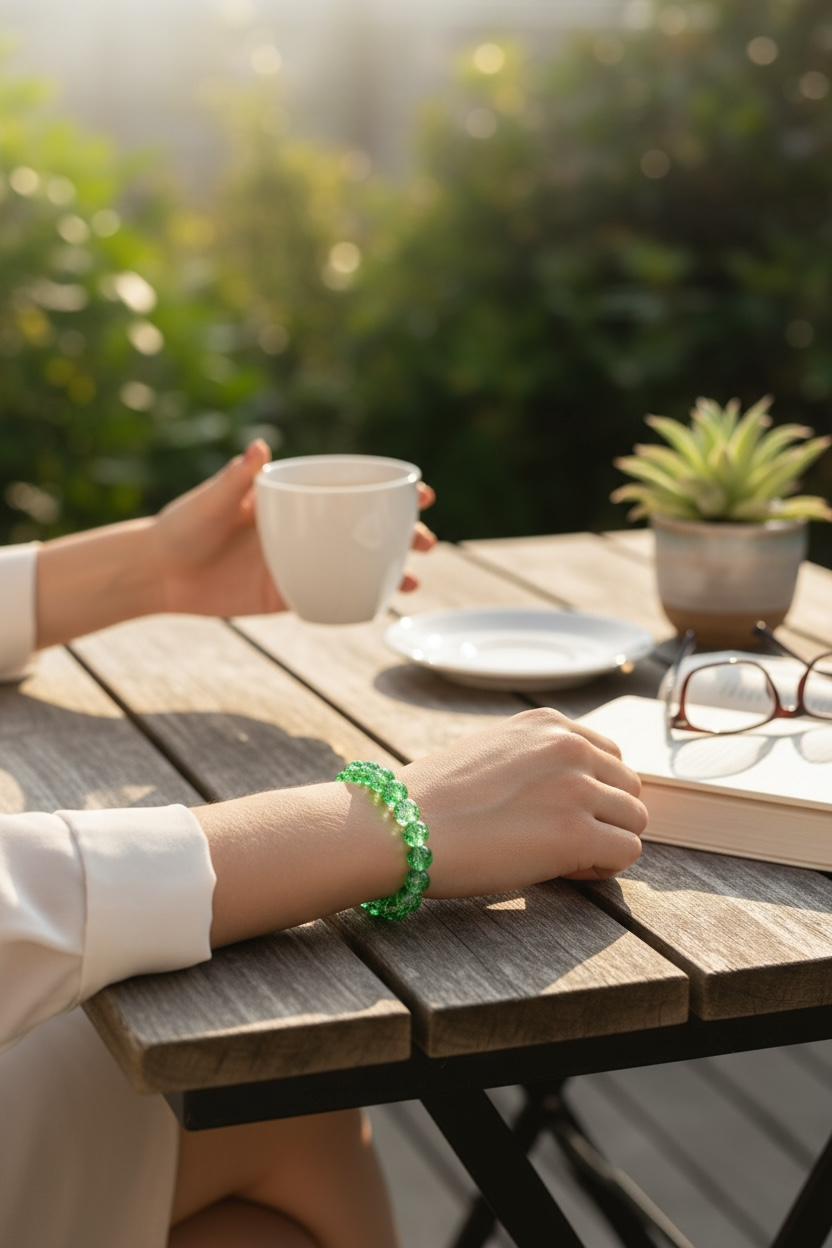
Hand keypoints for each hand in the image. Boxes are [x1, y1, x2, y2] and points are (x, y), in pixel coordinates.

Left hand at [154, 440, 435, 616]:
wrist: (157, 574)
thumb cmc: (181, 527)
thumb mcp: (210, 500)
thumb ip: (235, 478)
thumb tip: (259, 446)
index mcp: (293, 499)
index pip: (350, 489)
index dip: (388, 490)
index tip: (419, 490)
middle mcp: (303, 529)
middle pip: (365, 529)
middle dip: (403, 533)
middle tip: (427, 540)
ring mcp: (299, 562)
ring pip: (356, 565)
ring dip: (390, 570)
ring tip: (414, 579)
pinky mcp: (287, 594)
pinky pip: (332, 597)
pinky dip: (359, 601)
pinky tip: (383, 606)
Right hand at [404, 707, 646, 891]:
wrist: (399, 825)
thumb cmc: (431, 799)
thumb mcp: (490, 752)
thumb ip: (534, 760)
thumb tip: (562, 793)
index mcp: (548, 724)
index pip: (610, 756)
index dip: (593, 791)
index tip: (561, 813)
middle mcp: (569, 747)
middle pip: (629, 788)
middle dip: (604, 818)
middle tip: (562, 841)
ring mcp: (576, 789)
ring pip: (634, 821)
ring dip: (606, 843)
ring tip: (562, 858)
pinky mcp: (576, 834)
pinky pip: (626, 853)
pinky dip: (603, 868)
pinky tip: (564, 871)